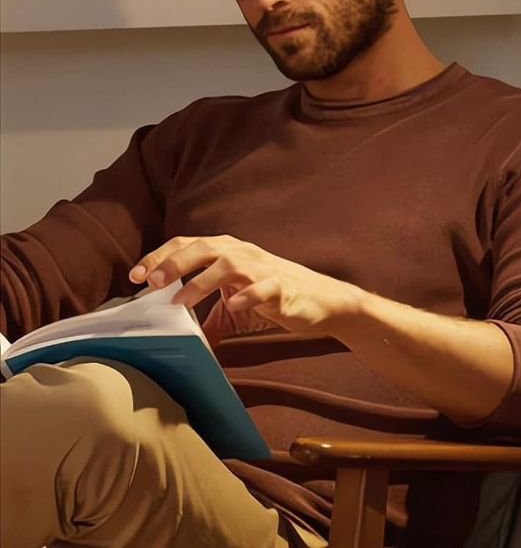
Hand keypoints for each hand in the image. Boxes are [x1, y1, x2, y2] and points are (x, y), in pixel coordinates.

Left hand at [129, 235, 361, 343]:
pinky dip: (247, 295)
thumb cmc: (274, 299)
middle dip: (174, 262)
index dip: (160, 256)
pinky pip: (263, 287)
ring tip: (178, 301)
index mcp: (228, 253)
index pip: (188, 245)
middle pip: (204, 248)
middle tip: (149, 282)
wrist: (320, 301)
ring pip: (229, 263)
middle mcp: (243, 253)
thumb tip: (173, 342)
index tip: (134, 276)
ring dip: (201, 281)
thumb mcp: (233, 308)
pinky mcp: (282, 286)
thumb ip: (206, 319)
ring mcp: (264, 268)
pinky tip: (233, 306)